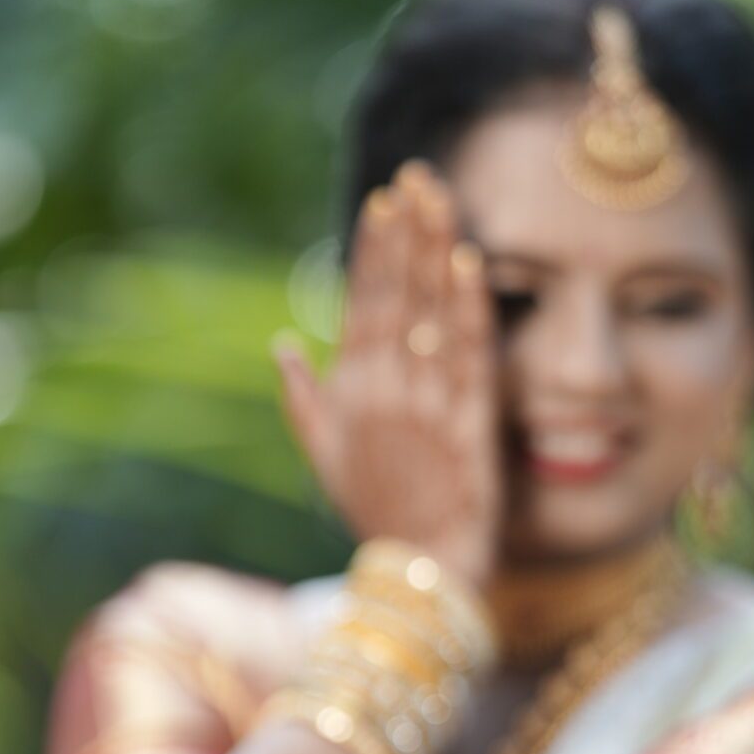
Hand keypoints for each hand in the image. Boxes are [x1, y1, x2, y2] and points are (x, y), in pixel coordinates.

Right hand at [273, 160, 499, 590]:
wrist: (418, 576)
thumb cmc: (377, 516)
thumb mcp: (326, 459)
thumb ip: (303, 399)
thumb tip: (282, 343)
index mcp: (351, 395)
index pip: (361, 307)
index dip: (373, 254)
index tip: (382, 205)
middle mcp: (385, 393)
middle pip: (397, 298)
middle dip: (405, 234)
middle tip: (415, 177)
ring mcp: (427, 407)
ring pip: (431, 315)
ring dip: (435, 252)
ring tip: (441, 199)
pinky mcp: (469, 427)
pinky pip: (469, 357)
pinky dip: (469, 308)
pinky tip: (471, 263)